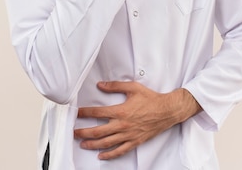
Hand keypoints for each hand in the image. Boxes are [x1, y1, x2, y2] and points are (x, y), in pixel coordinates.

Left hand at [74, 81, 201, 159]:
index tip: (77, 113)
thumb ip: (115, 86)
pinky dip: (110, 155)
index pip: (97, 113)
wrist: (167, 110)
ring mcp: (129, 135)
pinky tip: (101, 156)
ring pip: (107, 143)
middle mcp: (123, 125)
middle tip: (74, 133)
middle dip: (84, 132)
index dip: (85, 113)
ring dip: (93, 144)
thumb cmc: (151, 99)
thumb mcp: (133, 88)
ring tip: (83, 144)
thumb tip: (101, 85)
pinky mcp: (135, 141)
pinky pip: (120, 150)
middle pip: (98, 131)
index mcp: (121, 111)